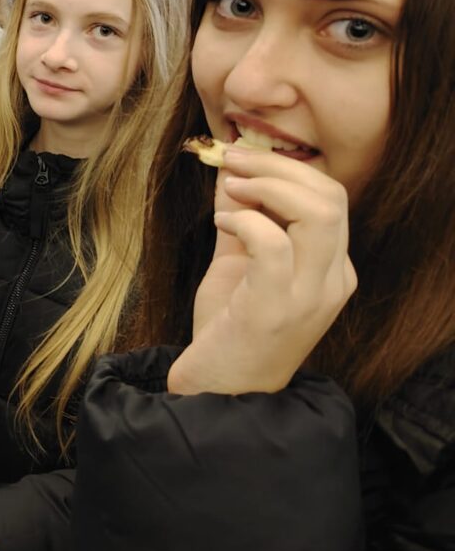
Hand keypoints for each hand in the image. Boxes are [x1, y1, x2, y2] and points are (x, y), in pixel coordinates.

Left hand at [169, 149, 357, 395]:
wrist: (218, 391)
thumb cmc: (229, 329)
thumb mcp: (238, 263)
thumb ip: (243, 219)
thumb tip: (230, 170)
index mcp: (331, 269)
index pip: (331, 198)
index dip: (287, 169)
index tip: (243, 159)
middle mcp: (332, 281)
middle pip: (332, 197)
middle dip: (279, 167)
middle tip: (233, 160)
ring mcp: (310, 296)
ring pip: (319, 213)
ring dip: (267, 186)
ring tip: (230, 188)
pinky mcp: (277, 307)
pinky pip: (274, 244)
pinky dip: (246, 220)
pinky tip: (221, 222)